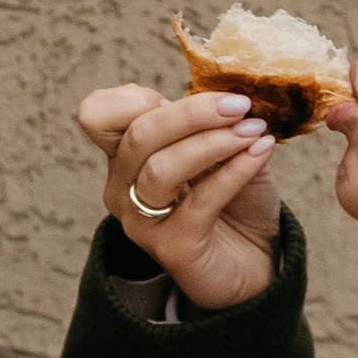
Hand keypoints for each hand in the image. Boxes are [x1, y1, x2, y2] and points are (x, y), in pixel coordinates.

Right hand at [78, 84, 279, 312]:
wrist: (254, 262)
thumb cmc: (236, 202)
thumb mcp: (222, 149)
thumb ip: (211, 122)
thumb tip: (225, 96)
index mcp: (126, 157)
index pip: (97, 115)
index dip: (134, 97)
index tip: (180, 97)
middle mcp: (122, 190)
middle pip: (138, 135)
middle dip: (192, 112)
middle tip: (239, 105)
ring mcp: (142, 223)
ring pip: (161, 169)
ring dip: (214, 142)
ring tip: (254, 131)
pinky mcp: (172, 249)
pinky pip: (200, 202)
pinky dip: (234, 171)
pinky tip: (260, 154)